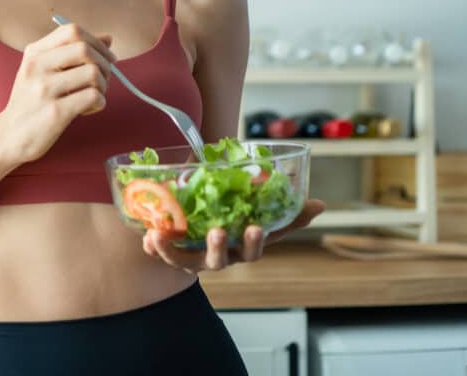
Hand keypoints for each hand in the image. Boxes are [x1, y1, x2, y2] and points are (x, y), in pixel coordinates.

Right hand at [0, 22, 117, 166]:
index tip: (105, 57)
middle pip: (85, 49)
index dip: (96, 41)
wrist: (7, 137)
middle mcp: (37, 67)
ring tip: (93, 96)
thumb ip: (71, 52)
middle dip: (104, 64)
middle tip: (103, 80)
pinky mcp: (55, 112)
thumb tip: (108, 38)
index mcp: (34, 53)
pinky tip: (88, 109)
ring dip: (103, 86)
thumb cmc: (29, 103)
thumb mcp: (42, 71)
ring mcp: (45, 89)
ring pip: (93, 73)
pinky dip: (99, 102)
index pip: (72, 30)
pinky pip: (93, 97)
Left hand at [142, 199, 325, 272]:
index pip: (254, 249)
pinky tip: (148, 236)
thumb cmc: (229, 219)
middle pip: (221, 260)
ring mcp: (193, 259)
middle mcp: (218, 256)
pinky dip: (153, 248)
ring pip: (184, 261)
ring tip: (160, 234)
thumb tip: (319, 204)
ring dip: (172, 250)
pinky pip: (160, 256)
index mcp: (240, 246)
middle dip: (219, 248)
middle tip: (218, 232)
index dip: (256, 241)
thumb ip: (282, 209)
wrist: (193, 230)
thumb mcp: (254, 211)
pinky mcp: (171, 255)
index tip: (256, 227)